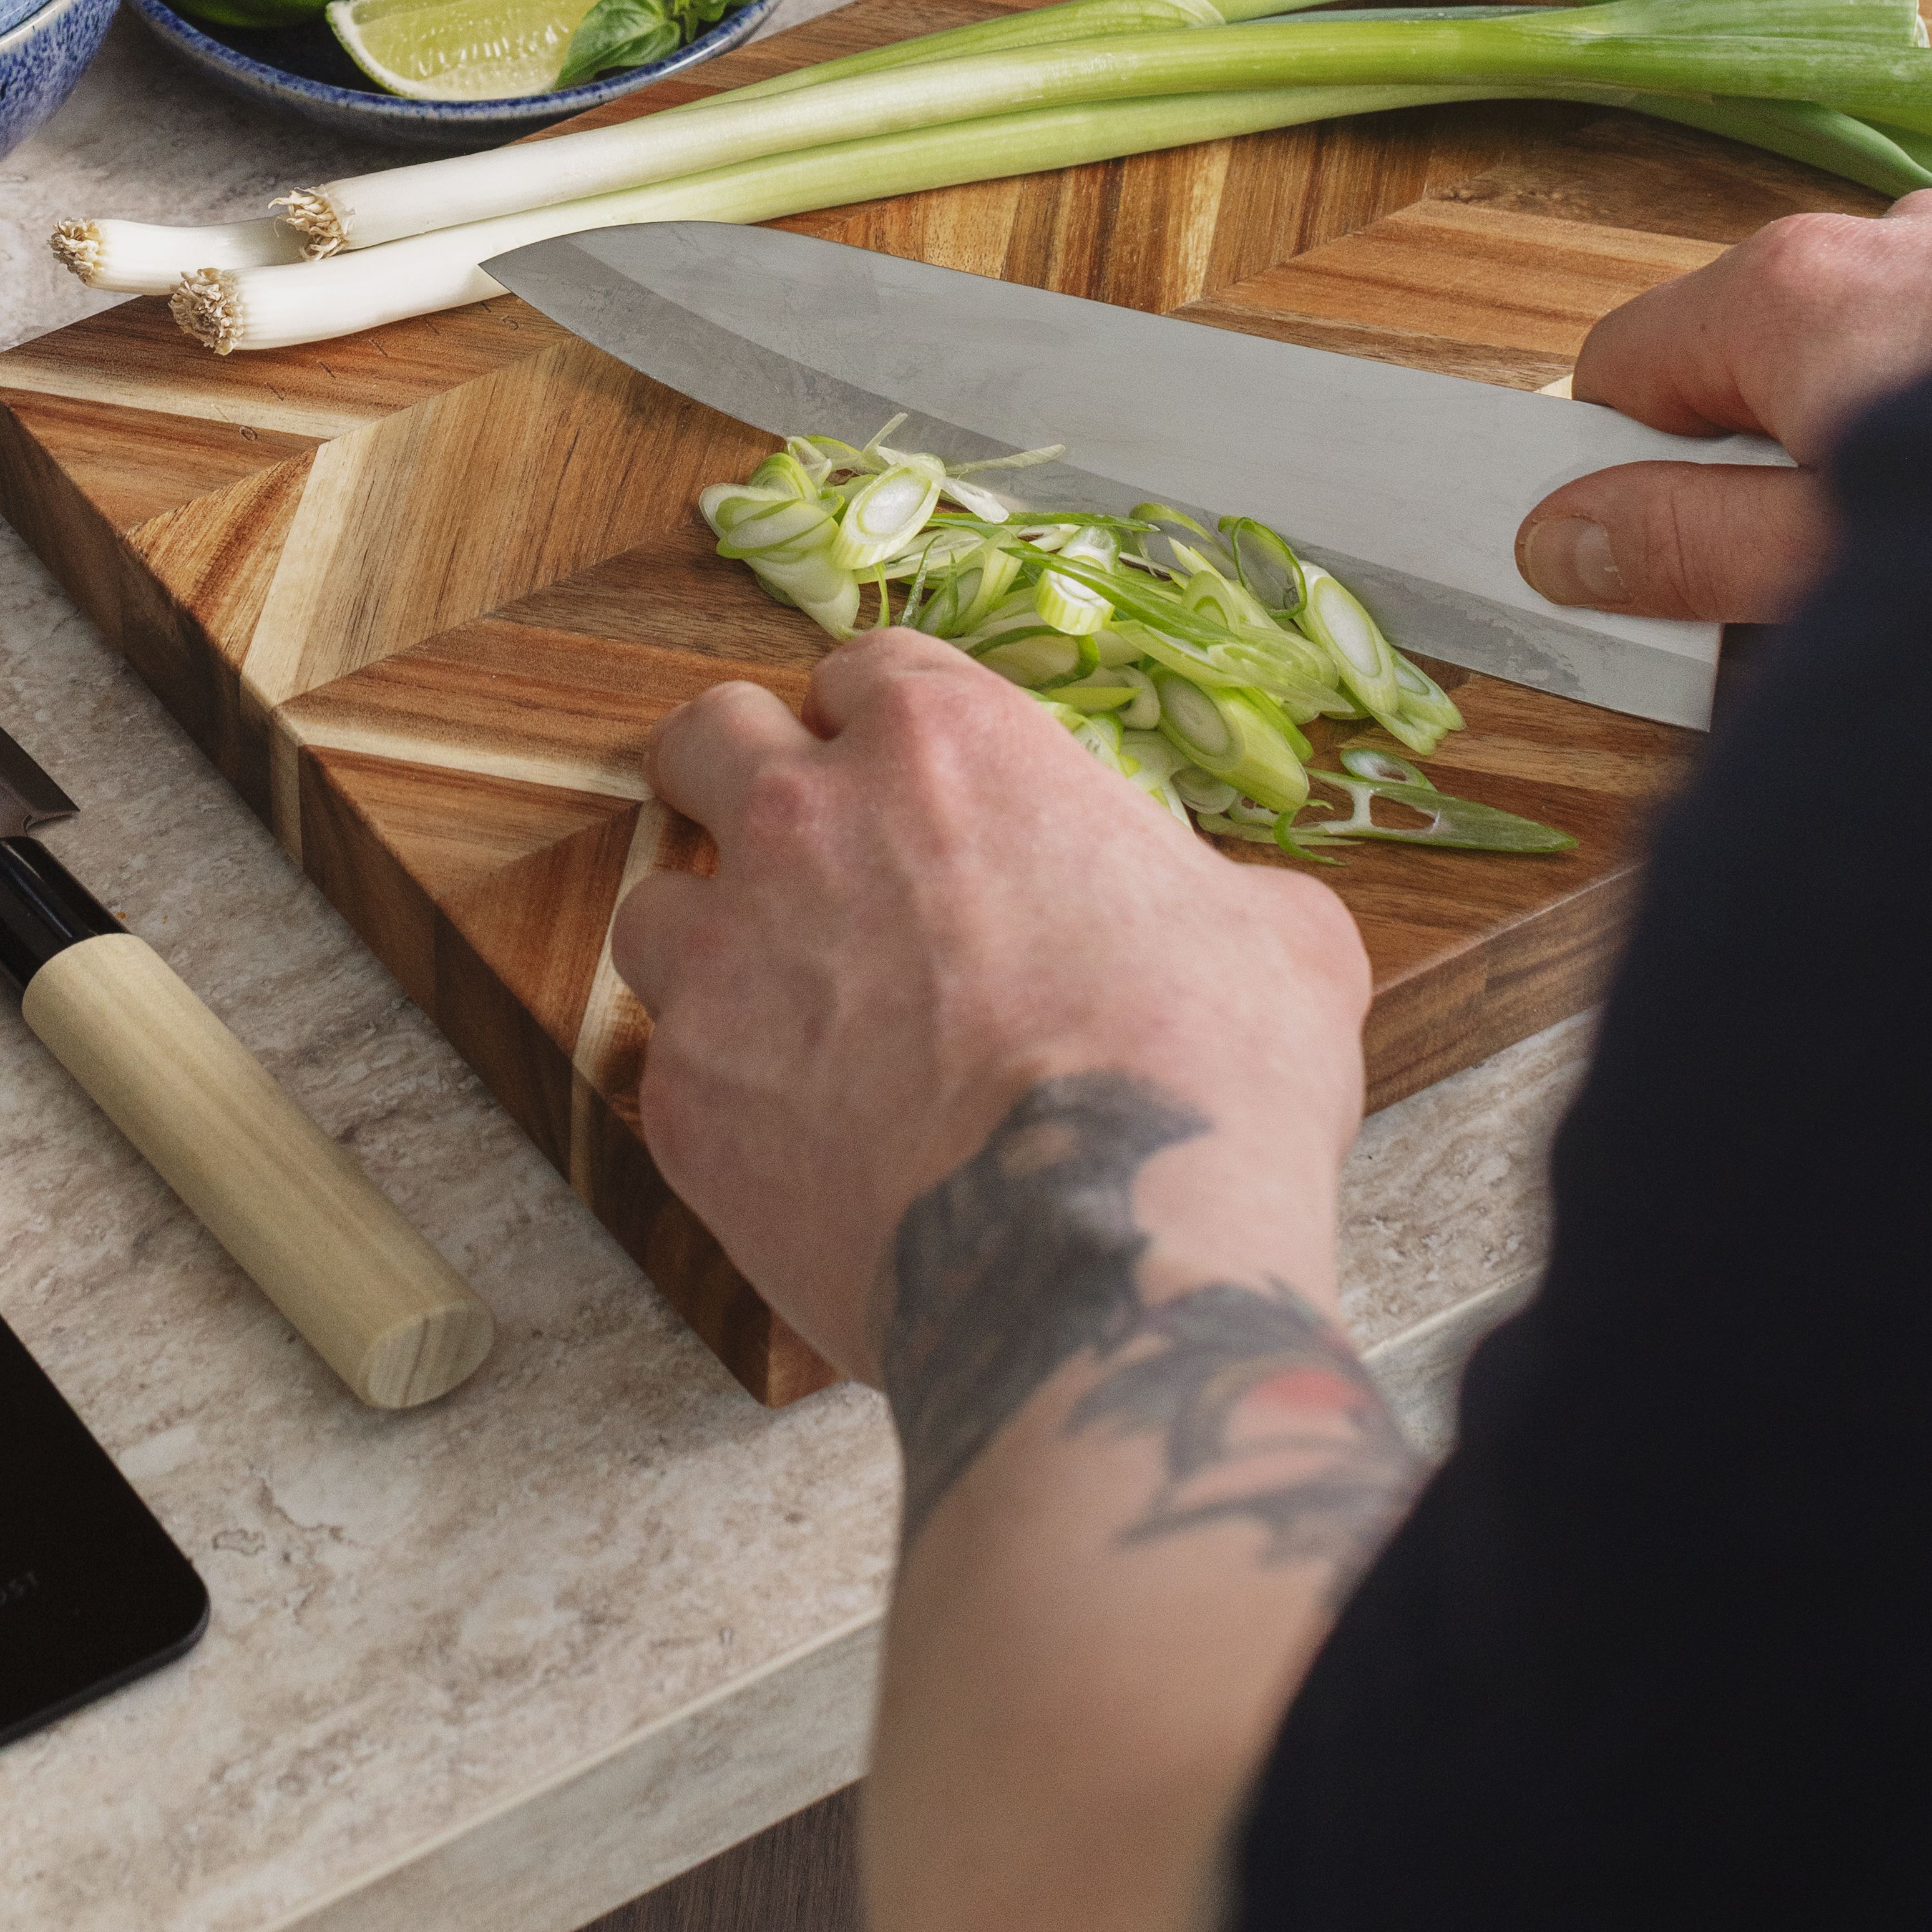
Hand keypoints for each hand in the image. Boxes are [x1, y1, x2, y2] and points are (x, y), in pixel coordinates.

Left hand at [618, 634, 1372, 1380]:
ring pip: (657, 906)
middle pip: (709, 738)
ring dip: (712, 942)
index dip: (880, 723)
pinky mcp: (683, 1098)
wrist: (1109, 1260)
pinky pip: (666, 1065)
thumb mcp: (1274, 933)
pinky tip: (798, 1139)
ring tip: (786, 1014)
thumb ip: (1196, 883)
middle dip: (736, 775)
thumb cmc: (1206, 1083)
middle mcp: (807, 821)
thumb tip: (1196, 909)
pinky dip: (723, 1091)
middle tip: (788, 846)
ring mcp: (725, 960)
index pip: (865, 671)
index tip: (896, 776)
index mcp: (946, 744)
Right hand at [1515, 186, 1931, 622]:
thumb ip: (1679, 546)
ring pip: (1880, 353)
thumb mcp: (1817, 565)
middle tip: (1831, 574)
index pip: (1627, 366)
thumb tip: (1562, 543)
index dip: (1629, 473)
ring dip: (1888, 441)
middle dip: (1774, 464)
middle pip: (1758, 358)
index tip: (1671, 561)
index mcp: (1791, 290)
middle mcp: (1888, 237)